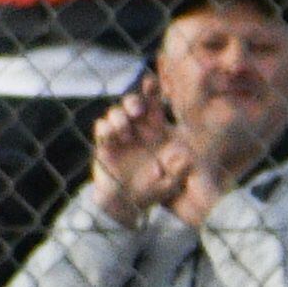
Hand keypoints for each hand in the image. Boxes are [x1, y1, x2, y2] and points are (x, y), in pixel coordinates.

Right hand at [88, 77, 193, 218]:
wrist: (127, 204)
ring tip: (125, 133)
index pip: (154, 105)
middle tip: (137, 111)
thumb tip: (185, 155)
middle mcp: (137, 129)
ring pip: (115, 113)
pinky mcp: (105, 145)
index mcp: (155, 130)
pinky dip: (105, 129)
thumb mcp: (172, 183)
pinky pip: (102, 129)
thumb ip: (179, 170)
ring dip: (119, 118)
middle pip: (132, 104)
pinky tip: (111, 136)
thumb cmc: (154, 191)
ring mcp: (119, 135)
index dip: (152, 91)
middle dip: (133, 101)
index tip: (151, 81)